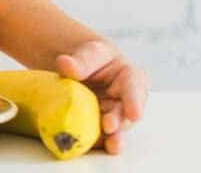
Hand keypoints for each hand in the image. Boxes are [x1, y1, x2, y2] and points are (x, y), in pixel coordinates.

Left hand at [56, 39, 148, 154]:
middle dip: (119, 122)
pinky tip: (88, 146)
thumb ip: (82, 60)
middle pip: (125, 114)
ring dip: (112, 138)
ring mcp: (112, 116)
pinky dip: (94, 142)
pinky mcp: (99, 127)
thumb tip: (65, 64)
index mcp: (131, 79)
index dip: (134, 102)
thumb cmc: (92, 58)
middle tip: (109, 126)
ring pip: (115, 130)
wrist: (78, 69)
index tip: (134, 113)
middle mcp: (125, 102)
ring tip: (110, 145)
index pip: (134, 89)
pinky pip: (98, 136)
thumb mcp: (90, 52)